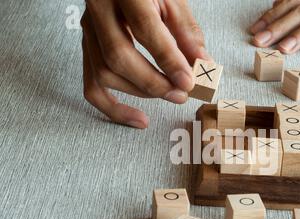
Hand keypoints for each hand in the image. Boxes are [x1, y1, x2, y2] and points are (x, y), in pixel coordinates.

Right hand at [82, 0, 210, 128]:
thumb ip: (187, 32)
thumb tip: (202, 65)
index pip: (144, 29)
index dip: (168, 60)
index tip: (188, 81)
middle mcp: (99, 9)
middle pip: (118, 57)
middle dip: (153, 83)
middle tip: (181, 94)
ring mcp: (88, 29)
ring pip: (104, 72)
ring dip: (140, 92)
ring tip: (170, 95)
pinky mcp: (88, 47)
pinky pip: (92, 85)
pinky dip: (113, 107)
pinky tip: (138, 118)